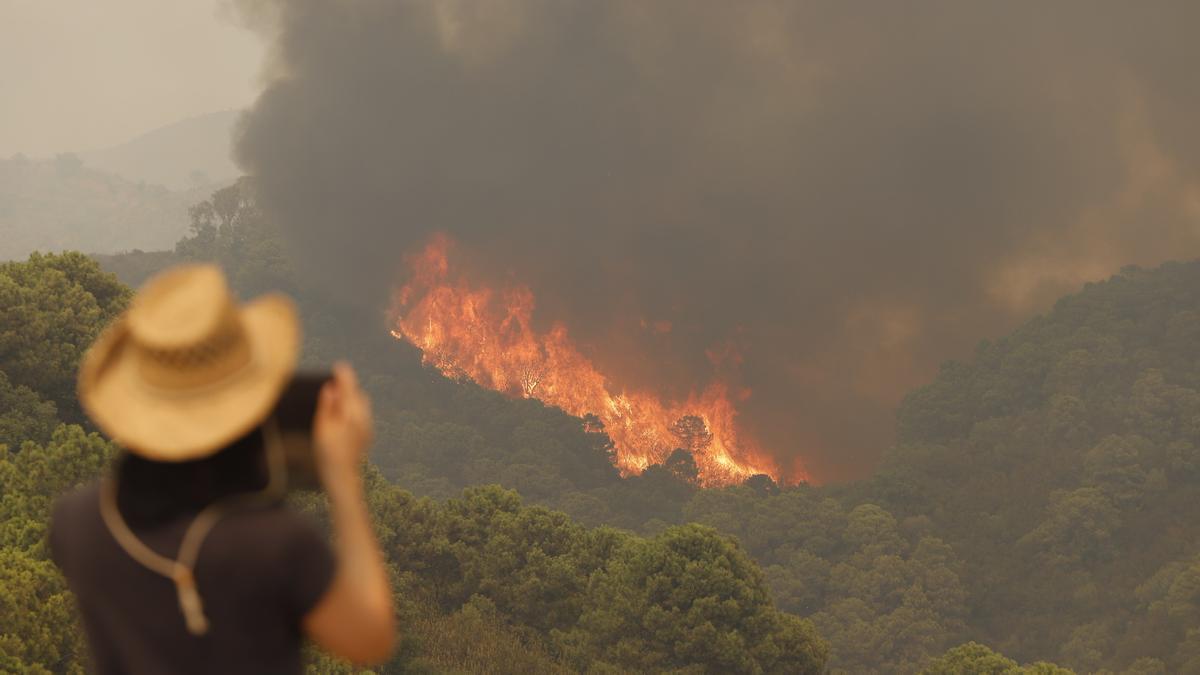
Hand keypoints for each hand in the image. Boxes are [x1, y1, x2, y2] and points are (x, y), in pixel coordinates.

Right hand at [314, 362, 373, 484]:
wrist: (342, 476)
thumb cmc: (327, 452)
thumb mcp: (322, 427)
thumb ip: (327, 405)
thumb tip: (331, 387)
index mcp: (352, 413)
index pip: (350, 388)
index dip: (344, 376)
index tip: (338, 366)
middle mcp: (364, 418)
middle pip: (357, 395)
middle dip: (347, 388)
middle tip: (333, 384)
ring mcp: (367, 427)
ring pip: (361, 405)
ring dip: (350, 399)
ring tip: (335, 399)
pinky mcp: (367, 435)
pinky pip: (362, 415)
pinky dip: (353, 409)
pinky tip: (341, 416)